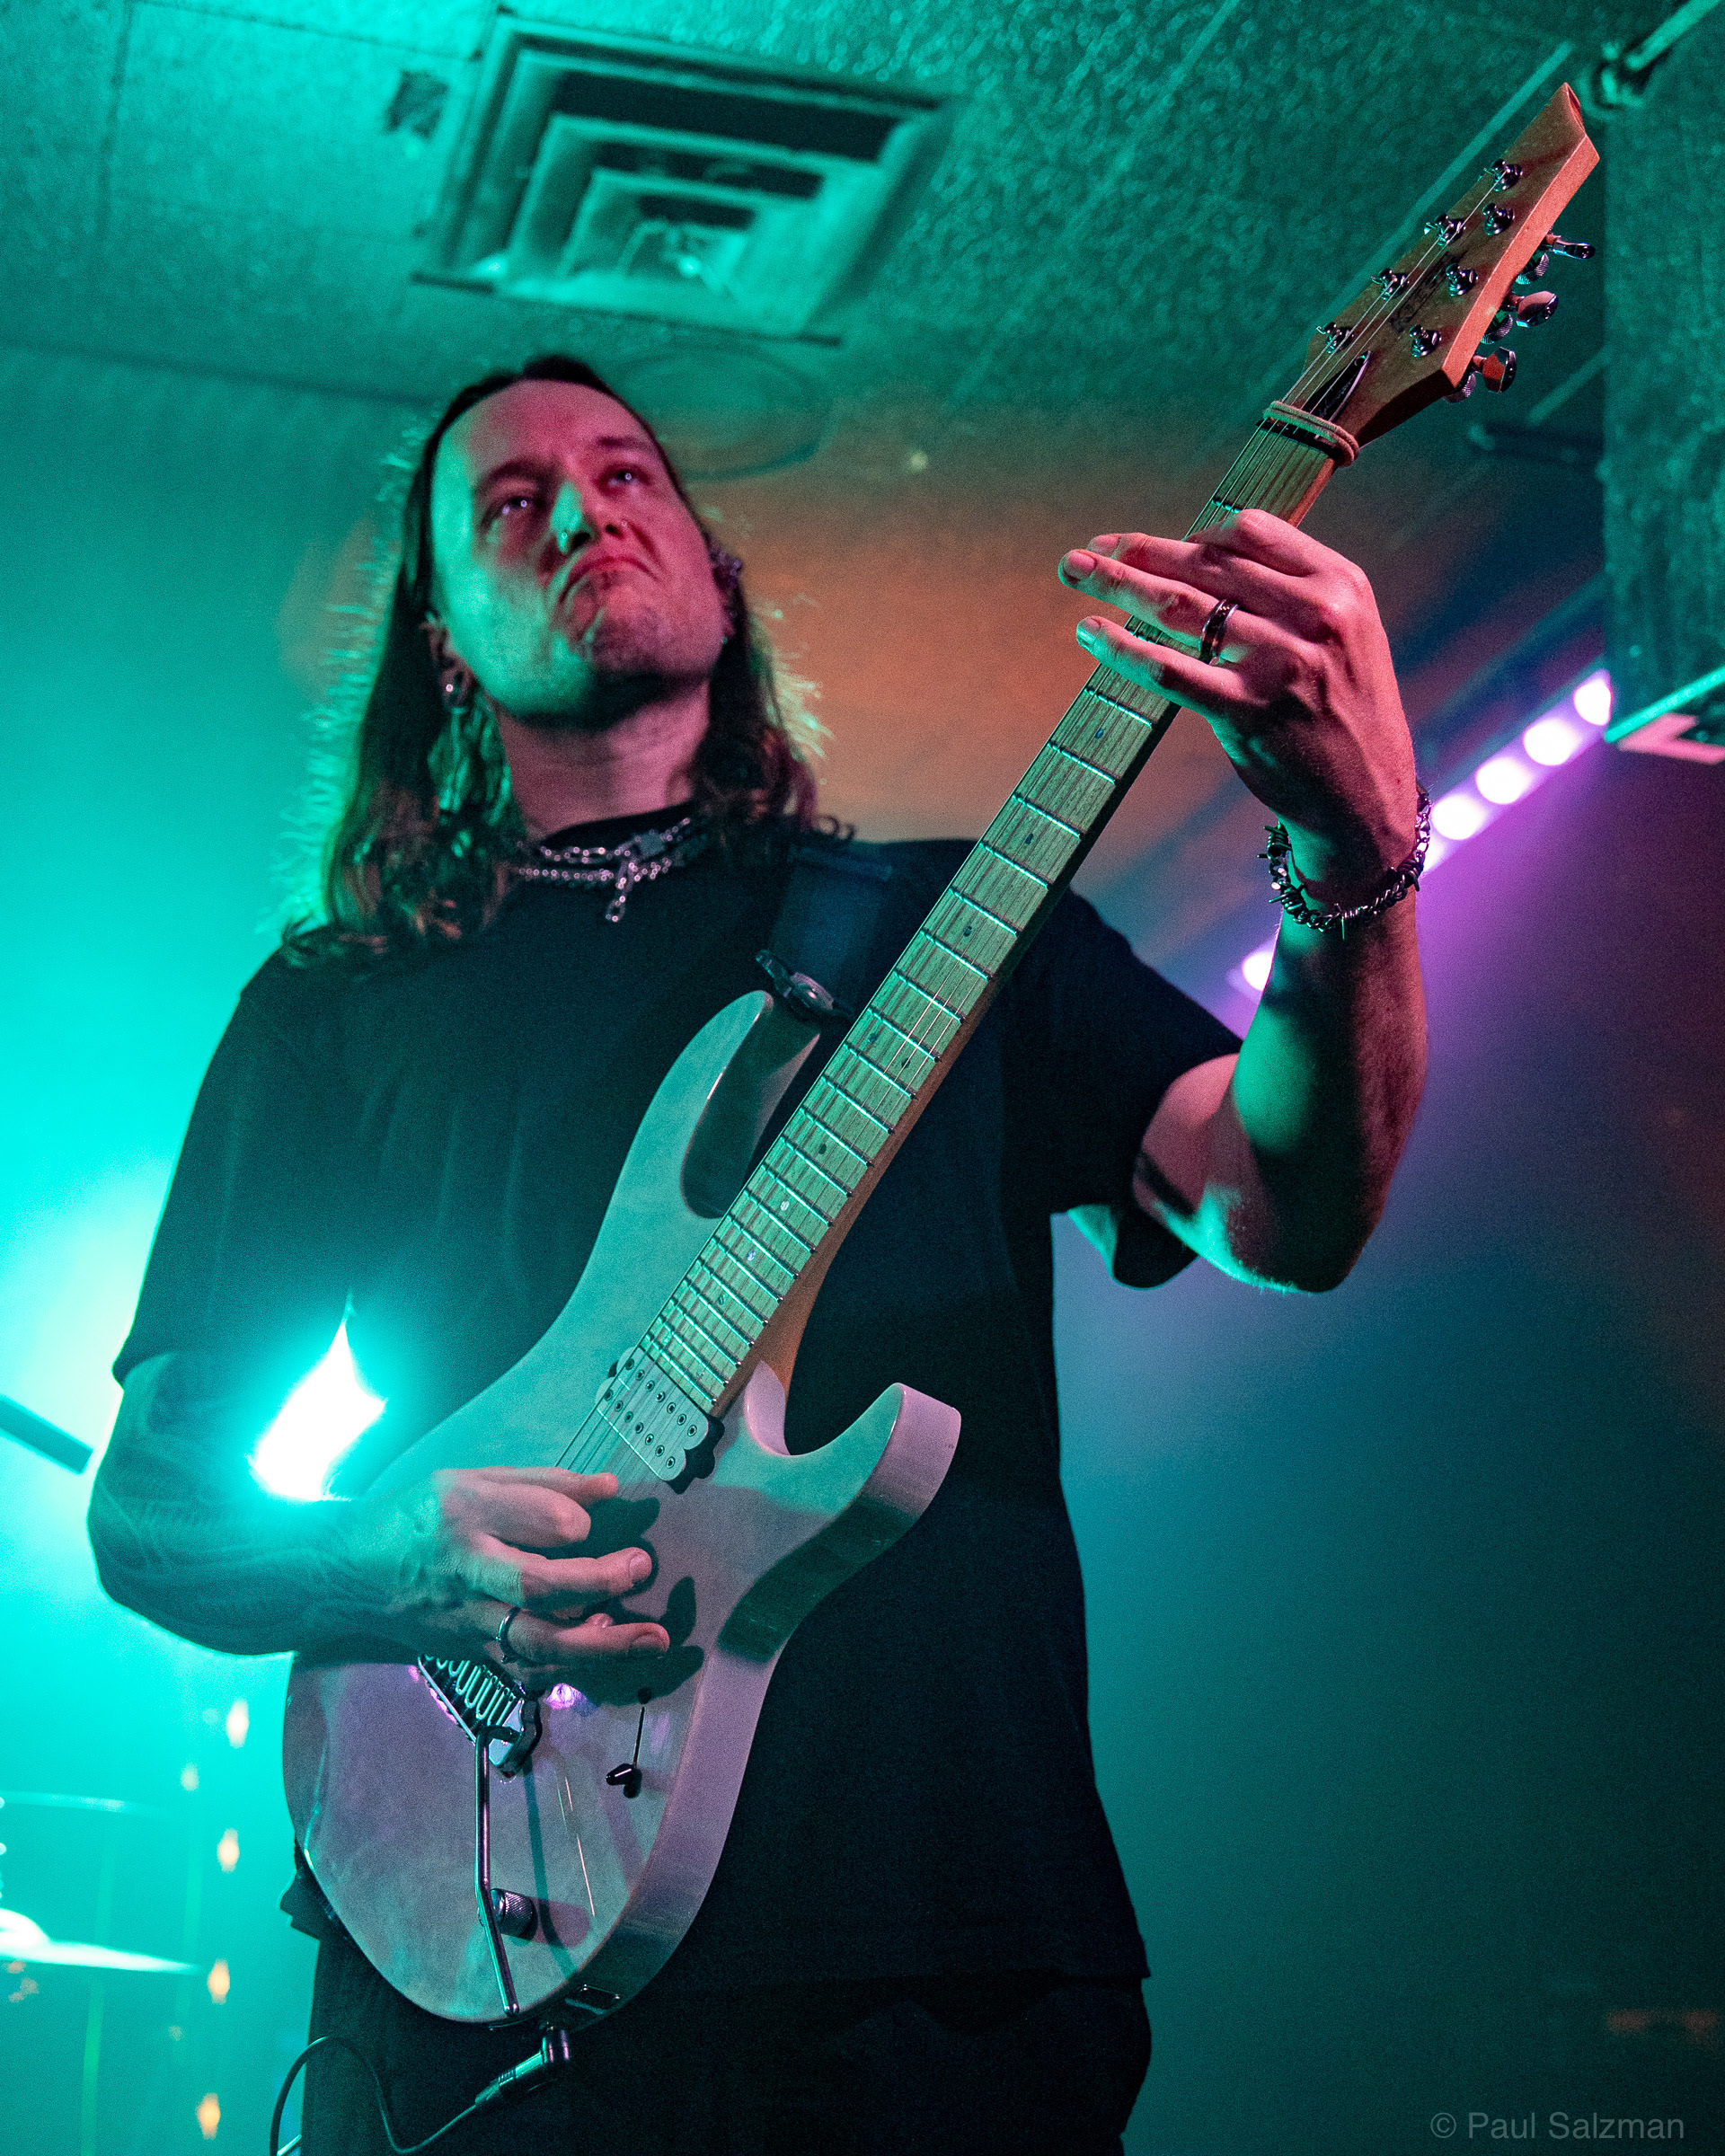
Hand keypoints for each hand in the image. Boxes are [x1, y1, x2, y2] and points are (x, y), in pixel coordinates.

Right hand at [335, 1466, 668, 1685]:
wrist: (345, 1573)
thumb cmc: (417, 1514)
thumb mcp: (470, 1479)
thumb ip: (543, 1484)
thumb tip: (611, 1488)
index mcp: (466, 1513)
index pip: (534, 1517)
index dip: (573, 1520)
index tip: (591, 1521)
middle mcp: (467, 1569)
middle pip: (538, 1585)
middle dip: (598, 1581)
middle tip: (641, 1567)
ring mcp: (467, 1619)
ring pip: (537, 1642)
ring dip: (601, 1644)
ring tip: (652, 1639)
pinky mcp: (468, 1652)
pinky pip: (526, 1667)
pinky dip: (571, 1666)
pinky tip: (607, 1652)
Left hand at [1059, 509, 1418, 903]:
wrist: (1367, 796)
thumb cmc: (1342, 709)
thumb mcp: (1345, 632)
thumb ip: (1291, 590)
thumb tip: (1203, 554)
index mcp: (1339, 585)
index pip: (1250, 533)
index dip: (1189, 533)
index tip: (1147, 544)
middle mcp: (1314, 616)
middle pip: (1206, 565)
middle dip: (1138, 551)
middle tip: (1088, 548)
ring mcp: (1280, 664)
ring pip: (1181, 608)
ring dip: (1118, 584)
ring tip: (1074, 571)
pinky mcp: (1247, 712)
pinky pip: (1169, 670)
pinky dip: (1123, 648)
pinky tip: (1091, 633)